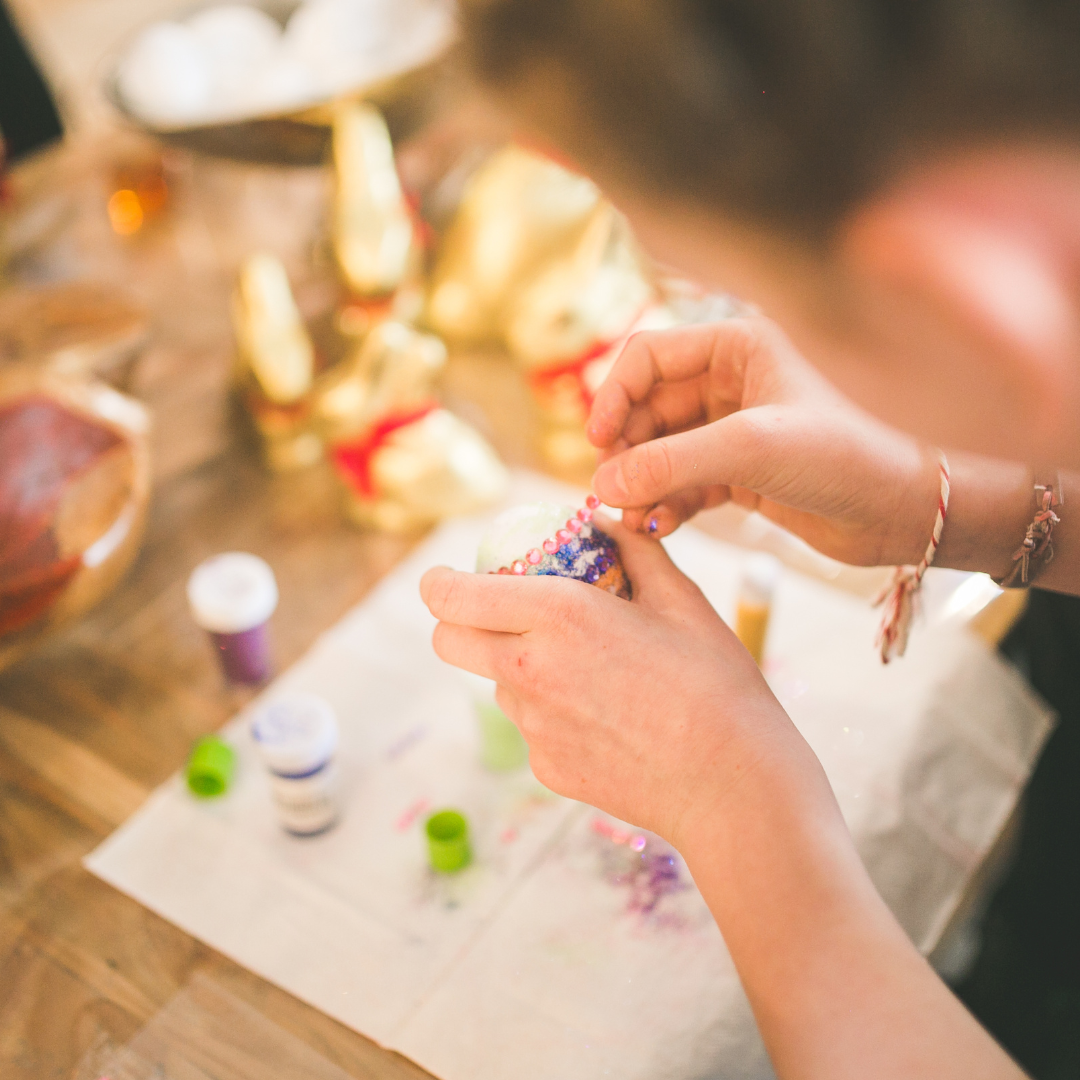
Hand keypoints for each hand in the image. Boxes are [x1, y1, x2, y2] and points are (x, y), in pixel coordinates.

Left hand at [420, 518, 803, 844]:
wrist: (733, 783)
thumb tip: (604, 521)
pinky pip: (531, 726)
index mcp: (557, 615)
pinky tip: (609, 717)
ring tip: (592, 671)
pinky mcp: (546, 767)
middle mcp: (529, 670)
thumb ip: (632, 550)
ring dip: (519, 666)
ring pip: (495, 683)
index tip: (449, 578)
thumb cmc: (715, 683)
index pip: (451, 595)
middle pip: (447, 641)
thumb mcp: (680, 598)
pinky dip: (553, 712)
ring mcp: (534, 726)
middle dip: (459, 622)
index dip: (440, 582)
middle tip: (502, 615)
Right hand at [587, 317, 943, 566]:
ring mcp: (735, 430)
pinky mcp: (741, 474)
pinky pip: (683, 482)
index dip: (614, 396)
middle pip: (648, 408)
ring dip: (642, 483)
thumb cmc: (846, 456)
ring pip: (662, 450)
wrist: (903, 511)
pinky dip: (666, 503)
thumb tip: (600, 485)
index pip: (648, 356)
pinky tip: (660, 526)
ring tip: (633, 518)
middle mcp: (733, 382)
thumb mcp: (752, 449)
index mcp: (738, 347)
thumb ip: (671, 463)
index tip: (596, 442)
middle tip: (611, 491)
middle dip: (626, 450)